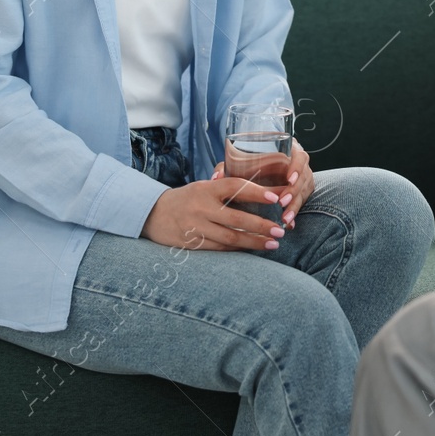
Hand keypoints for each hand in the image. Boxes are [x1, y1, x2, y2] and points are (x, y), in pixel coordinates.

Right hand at [141, 176, 285, 250]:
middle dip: (261, 226)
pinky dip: (238, 249)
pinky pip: (220, 248)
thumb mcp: (205, 187)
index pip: (235, 187)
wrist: (154, 214)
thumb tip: (266, 192)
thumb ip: (228, 188)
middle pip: (236, 218)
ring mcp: (196, 227)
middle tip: (280, 230)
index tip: (275, 198)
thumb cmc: (189, 198)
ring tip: (273, 243)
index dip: (256, 192)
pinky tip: (252, 248)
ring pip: (230, 237)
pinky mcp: (192, 243)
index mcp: (207, 188)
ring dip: (253, 242)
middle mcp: (201, 207)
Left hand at [209, 139, 313, 229]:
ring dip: (295, 205)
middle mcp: (298, 163)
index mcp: (288, 150)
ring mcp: (302, 178)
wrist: (260, 169)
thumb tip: (216, 177)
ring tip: (285, 218)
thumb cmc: (249, 163)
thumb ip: (227, 167)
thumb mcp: (238, 162)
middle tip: (283, 202)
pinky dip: (295, 212)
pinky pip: (302, 202)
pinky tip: (288, 223)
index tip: (289, 178)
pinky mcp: (300, 191)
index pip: (299, 155)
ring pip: (304, 191)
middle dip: (295, 191)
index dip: (297, 167)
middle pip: (305, 176)